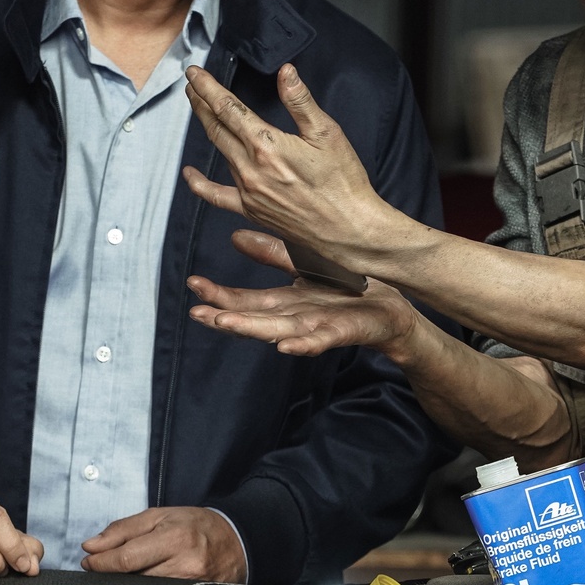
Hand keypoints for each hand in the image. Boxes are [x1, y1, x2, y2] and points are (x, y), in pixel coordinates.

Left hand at [81, 506, 247, 581]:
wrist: (235, 541)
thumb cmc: (197, 525)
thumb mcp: (159, 515)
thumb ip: (123, 530)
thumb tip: (92, 546)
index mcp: (175, 538)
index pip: (127, 557)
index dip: (102, 562)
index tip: (89, 562)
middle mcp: (185, 565)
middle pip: (133, 578)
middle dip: (114, 572)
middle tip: (107, 563)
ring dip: (129, 582)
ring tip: (133, 569)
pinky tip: (147, 582)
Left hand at [182, 64, 406, 266]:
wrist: (348, 230)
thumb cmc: (342, 182)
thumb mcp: (327, 133)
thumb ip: (300, 101)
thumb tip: (285, 72)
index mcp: (266, 145)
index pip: (227, 108)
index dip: (208, 88)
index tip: (194, 73)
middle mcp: (250, 168)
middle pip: (216, 127)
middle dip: (201, 103)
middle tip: (192, 85)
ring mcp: (248, 192)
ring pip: (219, 152)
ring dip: (207, 128)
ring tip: (200, 110)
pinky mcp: (251, 211)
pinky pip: (216, 196)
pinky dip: (199, 184)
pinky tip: (189, 175)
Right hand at [188, 230, 421, 361]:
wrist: (391, 310)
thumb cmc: (346, 292)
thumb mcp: (304, 266)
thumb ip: (271, 254)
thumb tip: (235, 237)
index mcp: (285, 303)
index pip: (244, 300)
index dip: (219, 294)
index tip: (193, 284)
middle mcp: (295, 318)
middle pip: (254, 319)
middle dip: (225, 317)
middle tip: (197, 313)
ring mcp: (316, 328)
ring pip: (278, 331)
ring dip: (251, 330)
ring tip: (225, 324)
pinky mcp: (341, 332)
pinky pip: (320, 340)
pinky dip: (302, 344)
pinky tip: (285, 347)